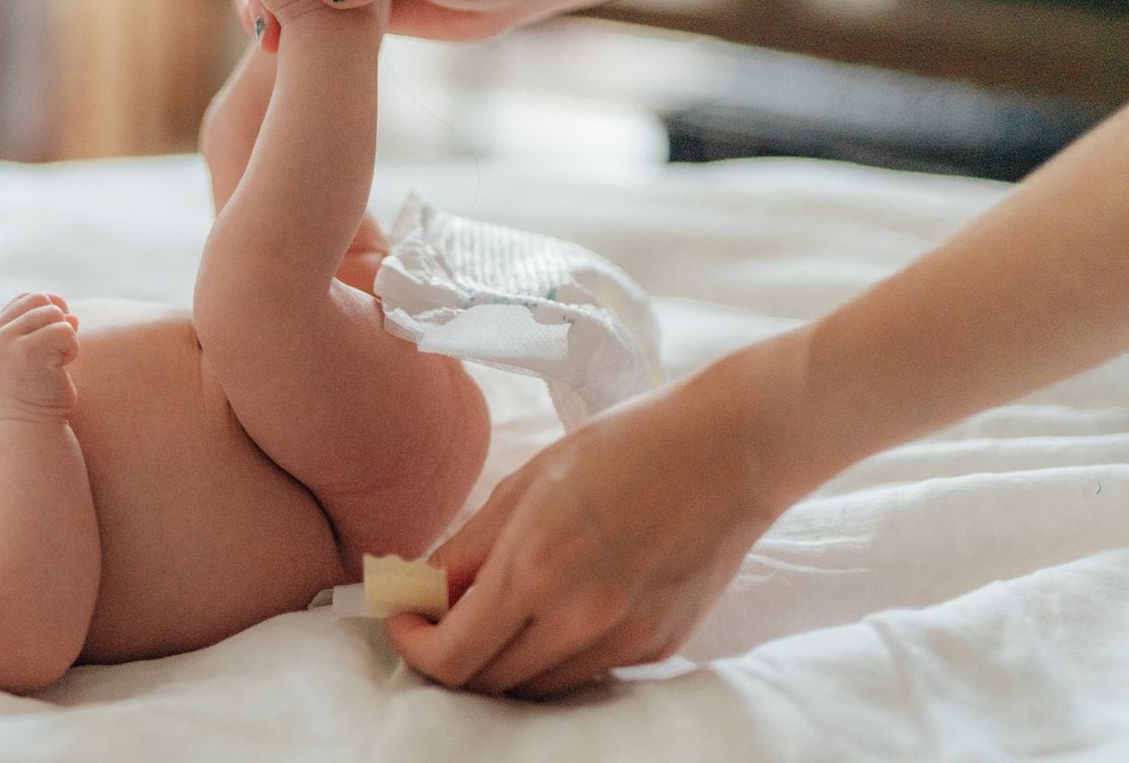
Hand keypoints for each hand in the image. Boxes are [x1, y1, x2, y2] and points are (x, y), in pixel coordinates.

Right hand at [0, 293, 80, 421]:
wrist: (30, 426)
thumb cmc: (36, 392)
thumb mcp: (33, 353)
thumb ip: (46, 328)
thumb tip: (72, 316)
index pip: (27, 297)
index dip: (49, 310)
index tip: (52, 340)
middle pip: (41, 299)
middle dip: (58, 322)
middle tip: (55, 353)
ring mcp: (7, 341)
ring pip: (55, 313)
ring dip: (66, 338)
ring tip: (56, 363)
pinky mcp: (26, 351)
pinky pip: (65, 330)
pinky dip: (72, 349)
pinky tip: (61, 369)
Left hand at [388, 350, 794, 697]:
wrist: (730, 449)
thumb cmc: (623, 447)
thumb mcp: (526, 483)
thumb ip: (467, 548)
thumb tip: (422, 592)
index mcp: (534, 570)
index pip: (450, 657)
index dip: (413, 646)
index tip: (406, 620)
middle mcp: (578, 619)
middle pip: (486, 684)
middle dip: (450, 657)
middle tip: (441, 619)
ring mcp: (623, 642)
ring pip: (535, 688)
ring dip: (501, 663)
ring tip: (496, 613)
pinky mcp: (657, 648)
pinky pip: (585, 674)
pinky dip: (553, 656)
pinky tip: (554, 612)